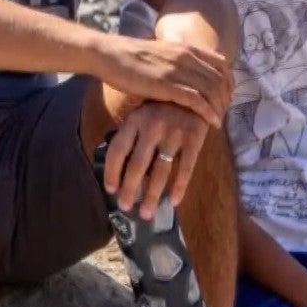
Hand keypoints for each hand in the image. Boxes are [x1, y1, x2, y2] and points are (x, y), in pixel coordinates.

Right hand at [96, 35, 232, 128]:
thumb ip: (179, 63)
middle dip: (226, 99)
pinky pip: (197, 100)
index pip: (222, 65)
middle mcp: (187, 56)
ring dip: (219, 108)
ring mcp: (178, 70)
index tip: (227, 97)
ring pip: (212, 90)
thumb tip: (190, 78)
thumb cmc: (132, 59)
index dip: (230, 83)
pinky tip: (211, 122)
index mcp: (187, 48)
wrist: (110, 55)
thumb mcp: (163, 55)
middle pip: (220, 79)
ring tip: (219, 120)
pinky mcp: (167, 85)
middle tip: (224, 113)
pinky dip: (208, 112)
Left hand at [101, 101, 209, 216]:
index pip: (117, 150)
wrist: (196, 92)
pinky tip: (174, 201)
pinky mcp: (194, 137)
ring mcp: (174, 132)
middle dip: (130, 189)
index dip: (112, 172)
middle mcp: (152, 126)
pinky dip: (179, 187)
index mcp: (135, 120)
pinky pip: (186, 168)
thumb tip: (117, 170)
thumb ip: (131, 136)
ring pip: (161, 171)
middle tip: (126, 207)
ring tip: (147, 213)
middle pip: (137, 165)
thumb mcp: (142, 115)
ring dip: (153, 195)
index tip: (110, 190)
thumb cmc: (163, 109)